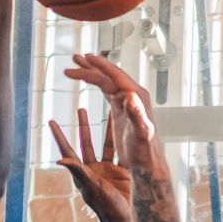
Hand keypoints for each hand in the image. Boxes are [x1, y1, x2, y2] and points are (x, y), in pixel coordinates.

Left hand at [48, 106, 132, 221]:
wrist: (123, 217)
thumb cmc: (104, 205)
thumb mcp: (90, 186)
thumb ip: (77, 170)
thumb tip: (59, 159)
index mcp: (82, 171)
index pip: (68, 149)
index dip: (59, 135)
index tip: (51, 121)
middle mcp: (94, 168)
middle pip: (87, 142)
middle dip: (84, 126)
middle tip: (81, 108)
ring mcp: (108, 169)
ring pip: (107, 144)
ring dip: (107, 129)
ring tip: (108, 112)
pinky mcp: (122, 171)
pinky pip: (122, 153)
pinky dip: (124, 141)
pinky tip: (126, 129)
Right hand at [63, 54, 168, 178]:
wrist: (148, 163)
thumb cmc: (146, 152)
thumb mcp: (141, 133)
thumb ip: (137, 114)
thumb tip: (130, 95)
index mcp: (137, 98)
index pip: (114, 76)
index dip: (99, 66)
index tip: (85, 58)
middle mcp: (133, 97)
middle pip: (109, 76)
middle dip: (91, 66)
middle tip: (74, 58)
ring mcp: (127, 103)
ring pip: (107, 82)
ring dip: (92, 72)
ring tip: (77, 64)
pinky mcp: (121, 111)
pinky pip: (107, 91)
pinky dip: (96, 84)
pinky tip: (89, 80)